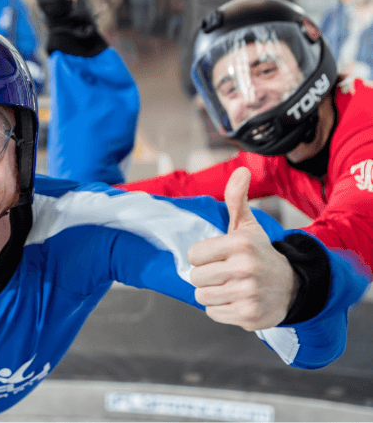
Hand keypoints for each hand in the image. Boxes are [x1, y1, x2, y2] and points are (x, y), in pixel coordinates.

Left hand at [187, 167, 299, 330]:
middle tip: (224, 273)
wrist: (291, 286)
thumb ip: (237, 199)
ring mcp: (248, 293)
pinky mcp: (249, 315)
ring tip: (229, 286)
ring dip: (211, 293)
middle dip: (205, 276)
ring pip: (202, 297)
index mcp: (240, 244)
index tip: (218, 256)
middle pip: (195, 278)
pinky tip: (236, 299)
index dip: (202, 256)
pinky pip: (213, 313)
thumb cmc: (260, 253)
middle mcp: (245, 268)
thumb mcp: (247, 226)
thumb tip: (241, 170)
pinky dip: (220, 309)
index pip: (193, 254)